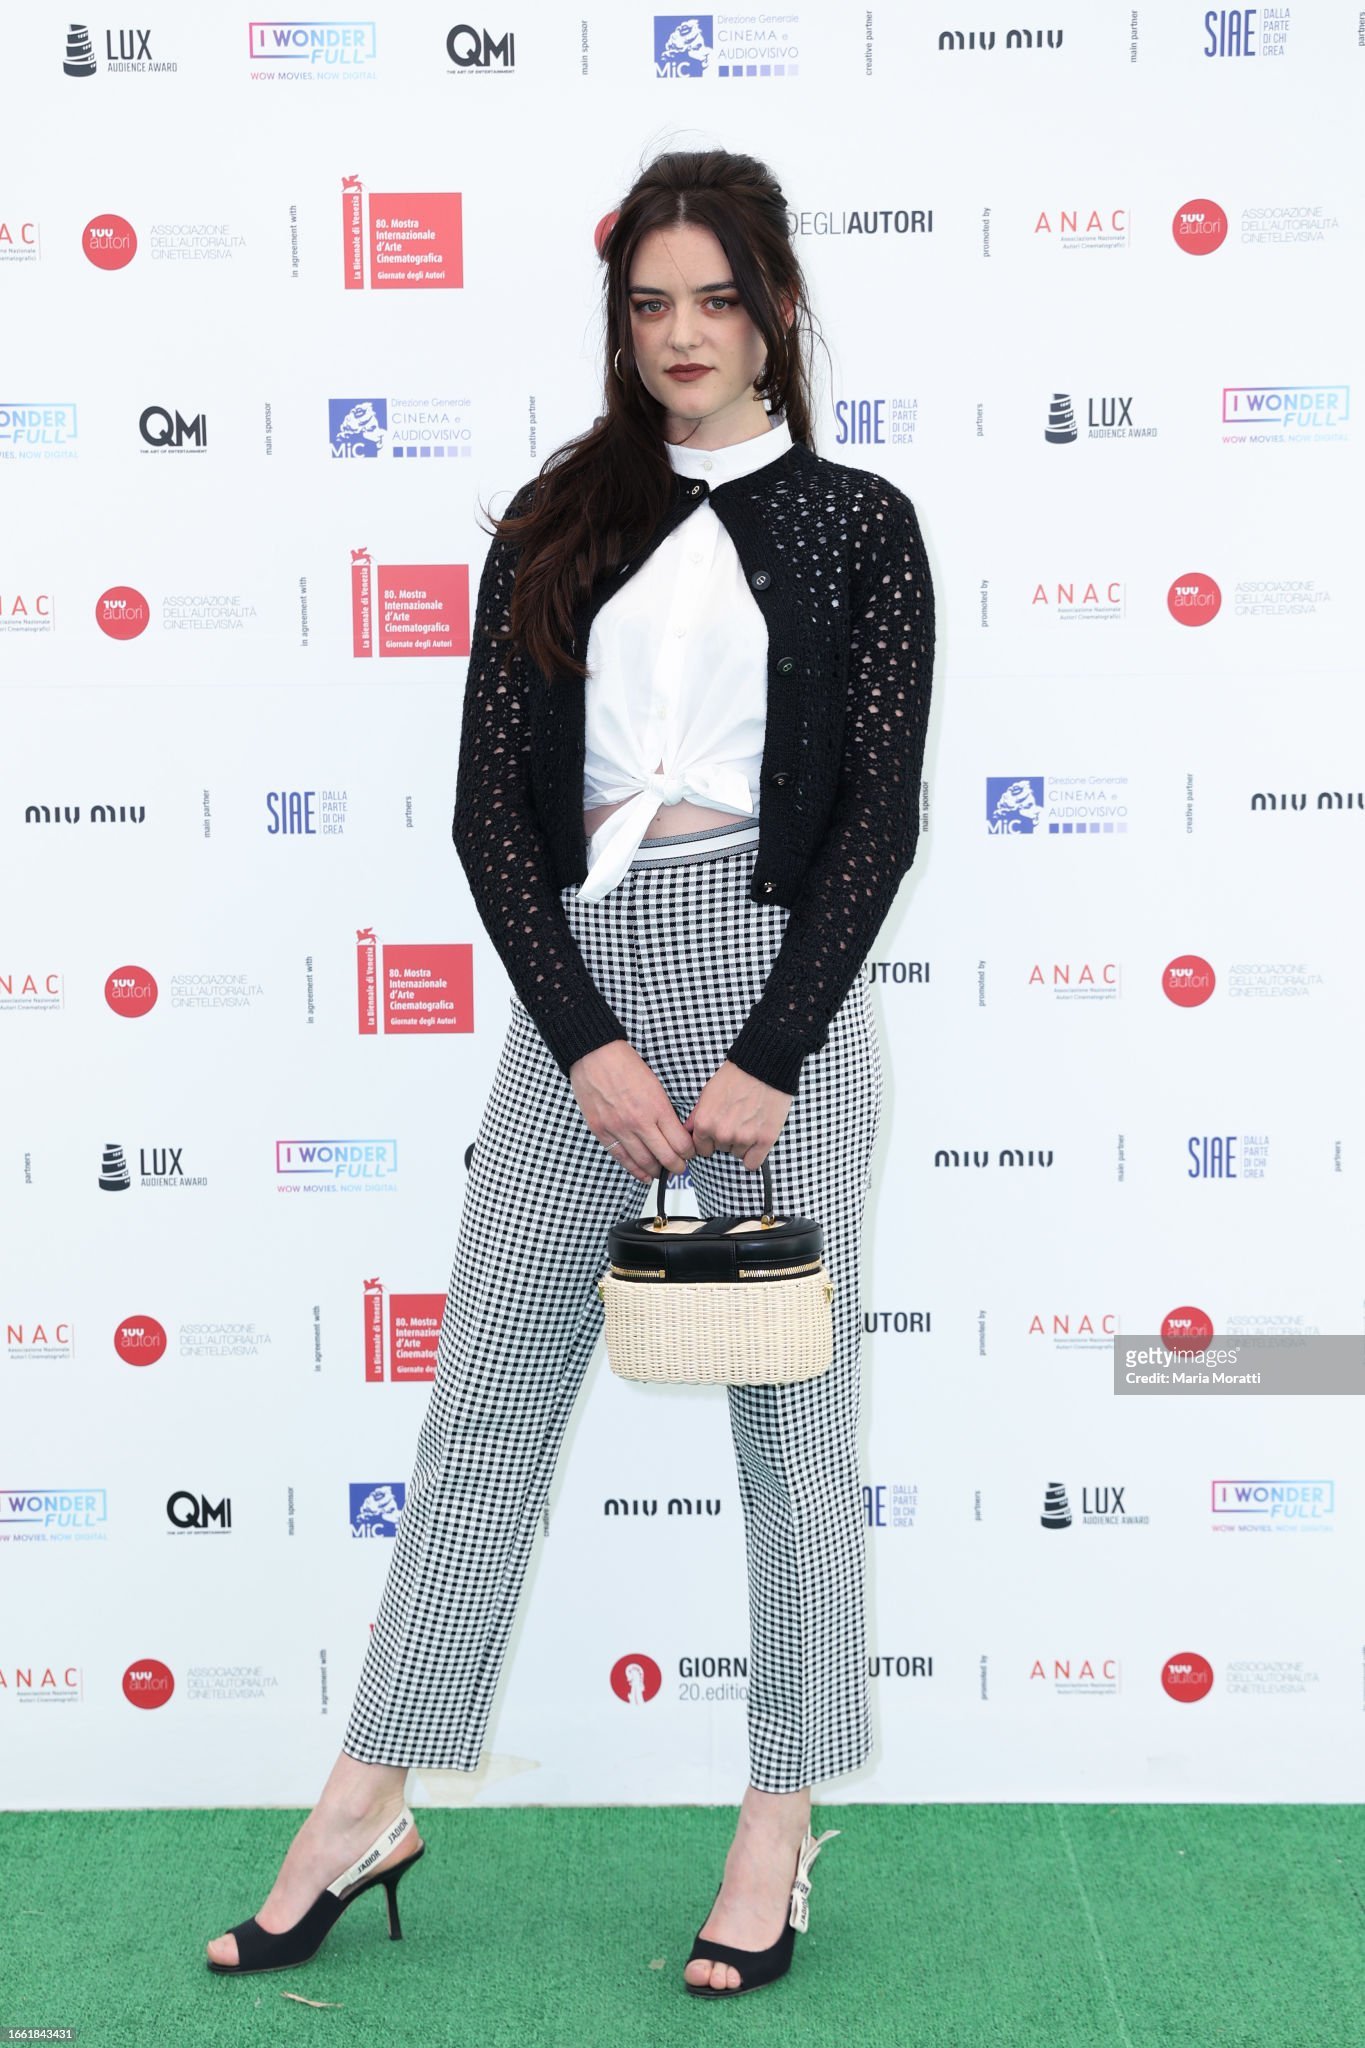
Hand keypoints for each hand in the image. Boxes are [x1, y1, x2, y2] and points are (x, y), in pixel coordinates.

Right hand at [569, 1039, 696, 1184]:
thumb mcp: (655, 1085)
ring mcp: (619, 1128)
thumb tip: (674, 1132)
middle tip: (680, 1168)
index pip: (680, 1143)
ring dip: (656, 1171)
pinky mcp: (602, 1131)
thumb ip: (664, 1110)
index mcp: (657, 1107)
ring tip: (662, 1173)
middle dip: (677, 1167)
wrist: (595, 1055)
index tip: (689, 1153)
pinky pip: (621, 1158)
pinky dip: (634, 1170)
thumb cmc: (625, 1065)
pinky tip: (643, 1175)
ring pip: (643, 1162)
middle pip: (665, 1157)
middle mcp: (639, 1122)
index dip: (689, 1152)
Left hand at [684, 1059, 792, 1173]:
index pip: (701, 1149)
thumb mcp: (707, 1093)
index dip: (710, 1141)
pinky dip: (755, 1155)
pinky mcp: (764, 1140)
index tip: (718, 1133)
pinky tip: (757, 1140)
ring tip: (750, 1121)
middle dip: (727, 1139)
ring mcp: (744, 1138)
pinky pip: (753, 1163)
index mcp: (705, 1124)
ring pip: (738, 1154)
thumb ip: (697, 1115)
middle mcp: (722, 1134)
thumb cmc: (735, 1076)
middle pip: (721, 1150)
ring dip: (743, 1143)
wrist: (764, 1067)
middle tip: (737, 1119)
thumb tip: (687, 1131)